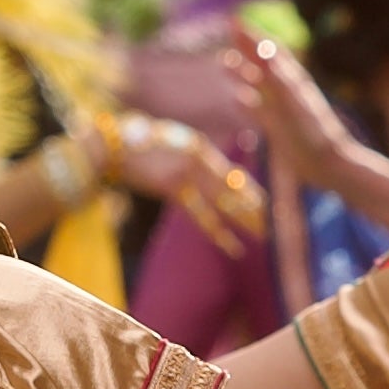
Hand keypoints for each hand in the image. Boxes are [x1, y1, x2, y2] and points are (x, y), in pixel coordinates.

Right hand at [108, 112, 261, 254]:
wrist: (112, 145)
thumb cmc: (135, 141)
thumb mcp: (169, 140)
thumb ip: (188, 153)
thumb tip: (200, 166)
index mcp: (199, 147)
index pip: (231, 174)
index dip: (249, 190)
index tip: (264, 202)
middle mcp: (199, 160)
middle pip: (235, 188)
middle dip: (256, 205)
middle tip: (276, 220)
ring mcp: (188, 174)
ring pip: (225, 202)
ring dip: (246, 220)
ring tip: (265, 234)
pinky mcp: (173, 189)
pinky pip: (202, 217)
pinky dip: (220, 234)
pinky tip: (235, 247)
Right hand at [225, 32, 360, 171]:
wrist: (327, 164)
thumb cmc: (314, 132)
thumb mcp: (293, 101)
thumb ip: (277, 75)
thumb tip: (264, 47)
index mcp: (293, 80)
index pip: (270, 50)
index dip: (253, 35)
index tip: (234, 21)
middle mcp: (287, 91)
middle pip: (263, 62)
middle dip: (246, 46)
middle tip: (228, 32)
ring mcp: (282, 109)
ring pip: (258, 84)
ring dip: (241, 71)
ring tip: (223, 62)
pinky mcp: (279, 127)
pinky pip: (259, 109)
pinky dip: (246, 101)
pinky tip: (236, 98)